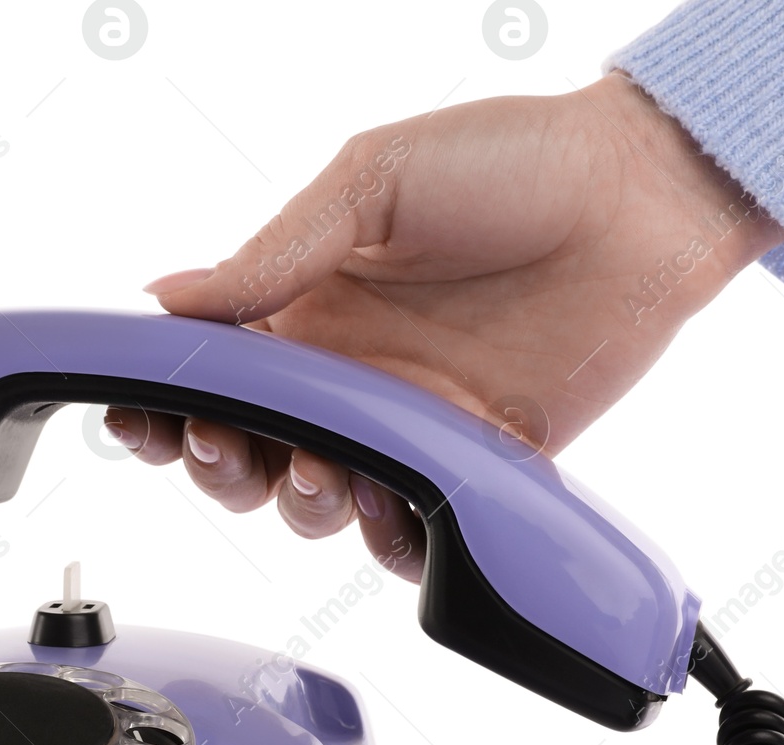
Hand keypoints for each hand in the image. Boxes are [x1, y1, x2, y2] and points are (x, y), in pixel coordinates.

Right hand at [106, 72, 783, 581]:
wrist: (640, 198)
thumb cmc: (513, 162)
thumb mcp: (372, 182)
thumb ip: (275, 251)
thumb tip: (169, 296)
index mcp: (309, 306)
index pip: (215, 375)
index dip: (169, 406)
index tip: (143, 418)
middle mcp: (351, 375)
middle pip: (253, 457)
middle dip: (224, 467)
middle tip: (234, 447)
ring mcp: (411, 423)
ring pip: (321, 505)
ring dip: (305, 504)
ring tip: (329, 472)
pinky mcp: (477, 462)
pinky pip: (416, 532)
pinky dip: (390, 543)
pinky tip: (391, 512)